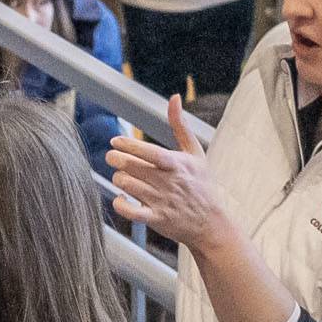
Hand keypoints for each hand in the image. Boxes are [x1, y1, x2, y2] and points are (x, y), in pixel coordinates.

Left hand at [105, 103, 234, 248]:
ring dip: (119, 179)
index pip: (150, 152)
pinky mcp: (157, 219)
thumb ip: (180, 126)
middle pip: (134, 168)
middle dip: (117, 160)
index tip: (115, 141)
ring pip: (129, 186)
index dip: (129, 145)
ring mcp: (162, 202)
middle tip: (111, 157)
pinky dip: (121, 204)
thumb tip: (174, 97)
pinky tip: (120, 198)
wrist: (211, 223)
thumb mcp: (195, 153)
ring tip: (120, 176)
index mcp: (177, 164)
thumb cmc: (201, 184)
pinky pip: (132, 212)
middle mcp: (169, 182)